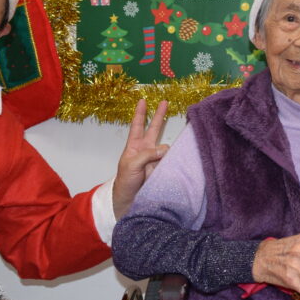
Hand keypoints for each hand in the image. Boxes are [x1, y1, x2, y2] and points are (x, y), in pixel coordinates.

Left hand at [112, 99, 168, 217]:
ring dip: (166, 151)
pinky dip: (173, 159)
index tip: (142, 100)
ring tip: (157, 164)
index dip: (140, 113)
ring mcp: (155, 158)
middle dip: (159, 115)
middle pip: (154, 129)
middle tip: (164, 101)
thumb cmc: (125, 180)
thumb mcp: (131, 164)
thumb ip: (147, 154)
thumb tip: (165, 148)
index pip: (137, 126)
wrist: (130, 199)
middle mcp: (146, 149)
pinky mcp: (163, 168)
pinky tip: (173, 162)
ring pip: (165, 147)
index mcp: (134, 146)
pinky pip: (171, 159)